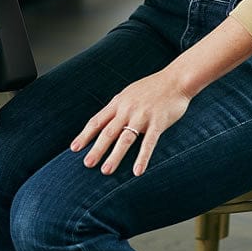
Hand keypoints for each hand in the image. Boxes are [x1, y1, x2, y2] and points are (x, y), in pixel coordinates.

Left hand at [70, 70, 190, 176]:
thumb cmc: (153, 87)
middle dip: (96, 149)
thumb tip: (106, 121)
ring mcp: (142, 116)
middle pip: (108, 132)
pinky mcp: (158, 122)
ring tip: (106, 171)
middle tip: (86, 164)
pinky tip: (137, 171)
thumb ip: (119, 107)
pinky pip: (149, 143)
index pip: (97, 121)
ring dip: (114, 156)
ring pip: (125, 139)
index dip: (85, 135)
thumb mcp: (130, 93)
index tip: (74, 148)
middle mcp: (127, 109)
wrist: (177, 79)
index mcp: (119, 102)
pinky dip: (142, 157)